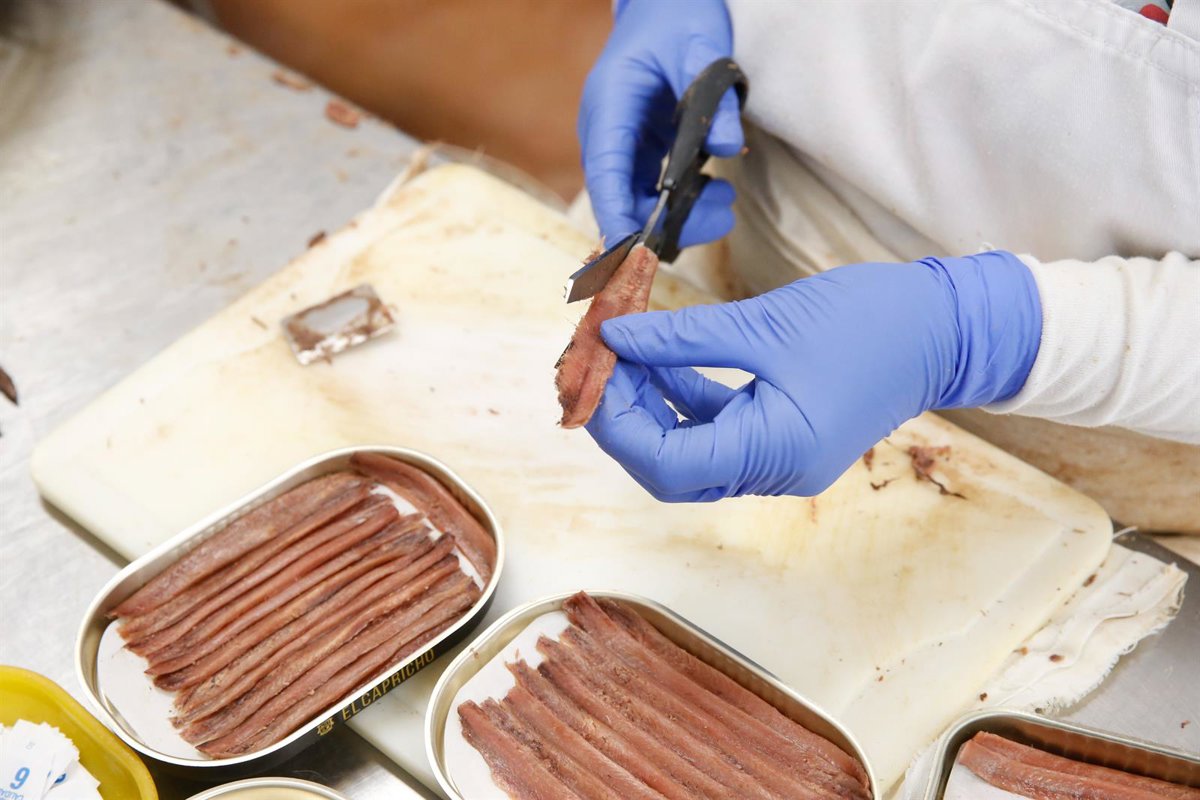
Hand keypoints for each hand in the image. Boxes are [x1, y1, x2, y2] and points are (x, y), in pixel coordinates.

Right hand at [579, 0, 742, 246]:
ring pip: (634, 201)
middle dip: (663, 223)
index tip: (634, 252)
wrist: (662, 3)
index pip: (606, 170)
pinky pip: (647, 191)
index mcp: (609, 103)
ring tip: (725, 206)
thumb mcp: (701, 47)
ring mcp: (619, 143)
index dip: (617, 214)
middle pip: (619, 196)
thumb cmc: (678, 17)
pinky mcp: (637, 151)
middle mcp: (605, 130)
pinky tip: (714, 193)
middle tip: (721, 219)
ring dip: (676, 217)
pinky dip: (678, 203)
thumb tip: (727, 148)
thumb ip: (713, 98)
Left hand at [585, 252, 1041, 500]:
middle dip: (626, 416)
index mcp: (776, 453)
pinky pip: (718, 430)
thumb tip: (613, 340)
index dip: (617, 424)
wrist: (943, 328)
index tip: (588, 374)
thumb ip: (682, 338)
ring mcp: (781, 459)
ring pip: (690, 449)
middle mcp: (776, 471)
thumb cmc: (869, 322)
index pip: (666, 465)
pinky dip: (685, 398)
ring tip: (624, 350)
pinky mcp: (785, 437)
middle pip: (671, 466)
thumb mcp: (764, 324)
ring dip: (652, 404)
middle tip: (595, 363)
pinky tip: (663, 358)